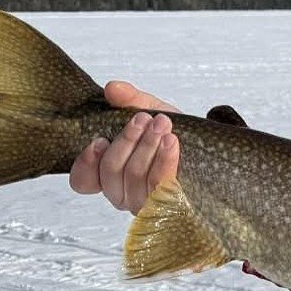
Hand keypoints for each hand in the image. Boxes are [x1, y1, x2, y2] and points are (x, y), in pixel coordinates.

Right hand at [69, 81, 179, 214]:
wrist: (208, 148)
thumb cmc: (172, 133)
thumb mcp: (151, 111)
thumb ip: (130, 100)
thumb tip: (113, 88)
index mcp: (109, 174)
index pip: (82, 181)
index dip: (86, 163)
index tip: (100, 140)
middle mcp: (122, 192)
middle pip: (111, 172)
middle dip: (127, 141)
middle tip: (145, 118)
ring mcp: (144, 202)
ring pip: (135, 178)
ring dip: (147, 147)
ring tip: (162, 124)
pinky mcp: (168, 203)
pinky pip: (160, 186)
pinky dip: (164, 161)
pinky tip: (171, 142)